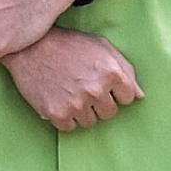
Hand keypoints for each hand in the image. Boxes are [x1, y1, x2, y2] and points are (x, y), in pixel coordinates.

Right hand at [2, 27, 143, 130]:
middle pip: (110, 113)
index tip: (103, 83)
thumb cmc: (68, 44)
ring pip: (91, 122)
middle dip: (100, 102)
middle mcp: (96, 89)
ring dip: (83, 110)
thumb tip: (139, 95)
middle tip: (84, 86)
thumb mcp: (101, 46)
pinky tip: (60, 98)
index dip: (116, 90)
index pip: (128, 98)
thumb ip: (125, 70)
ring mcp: (76, 103)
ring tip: (71, 91)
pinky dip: (66, 116)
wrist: (31, 47)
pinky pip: (70, 127)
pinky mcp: (57, 113)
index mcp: (111, 72)